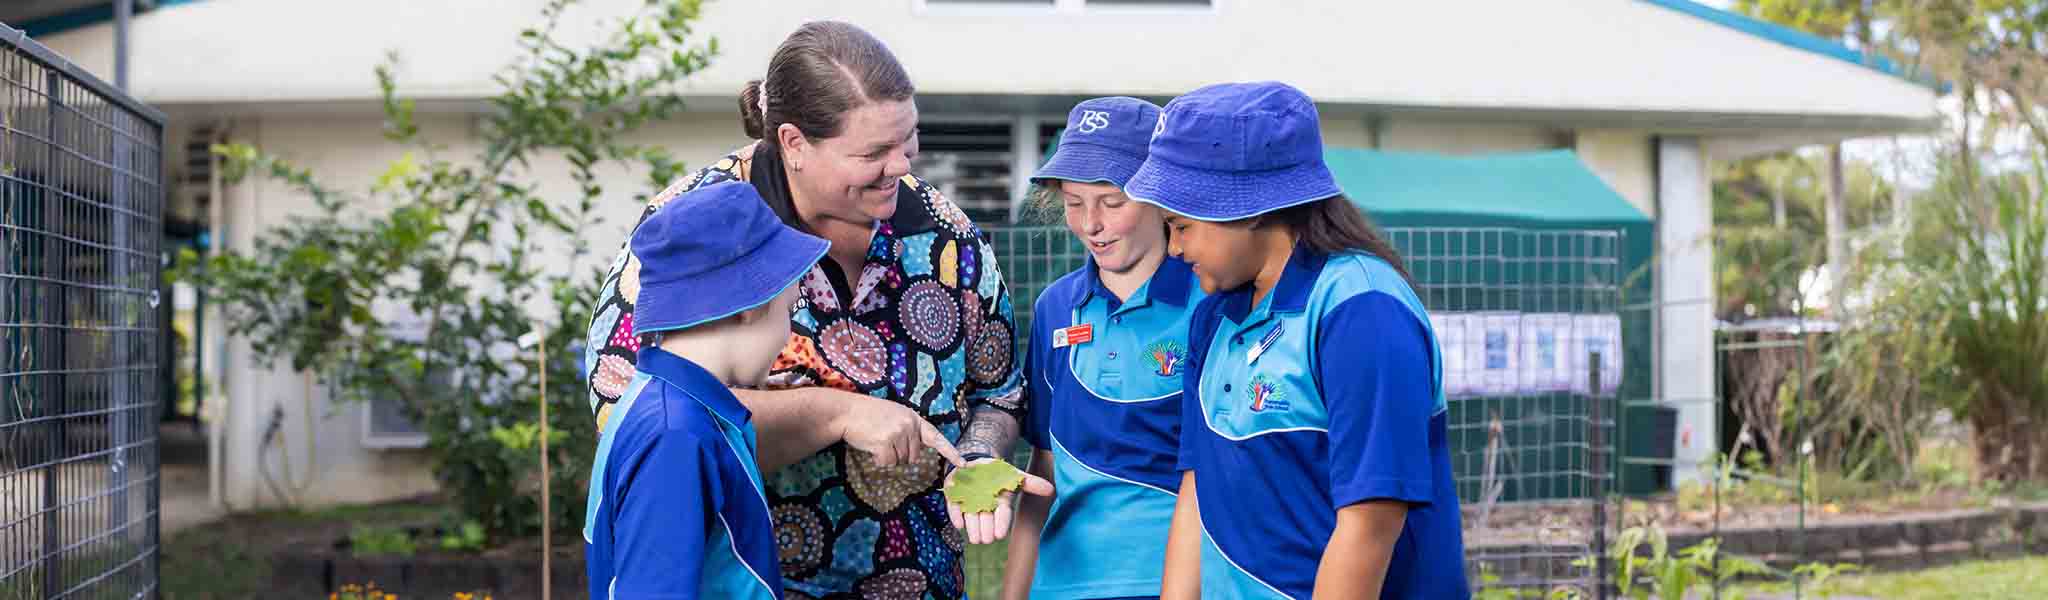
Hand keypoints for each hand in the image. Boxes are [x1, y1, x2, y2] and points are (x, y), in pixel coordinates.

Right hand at [833, 391, 963, 466]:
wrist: (847, 412)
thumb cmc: (868, 415)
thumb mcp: (895, 415)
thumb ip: (908, 429)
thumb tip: (914, 452)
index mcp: (914, 418)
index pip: (936, 437)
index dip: (950, 452)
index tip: (963, 464)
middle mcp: (909, 425)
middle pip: (913, 456)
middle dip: (900, 454)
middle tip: (884, 441)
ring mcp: (898, 433)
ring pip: (900, 461)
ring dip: (888, 457)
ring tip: (876, 440)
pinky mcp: (886, 443)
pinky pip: (888, 463)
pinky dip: (879, 460)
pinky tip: (871, 446)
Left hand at [943, 457, 1054, 544]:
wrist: (976, 462)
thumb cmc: (997, 473)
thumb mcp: (1015, 475)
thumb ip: (1031, 483)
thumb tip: (1051, 490)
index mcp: (999, 502)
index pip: (1002, 514)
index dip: (1001, 524)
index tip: (1000, 535)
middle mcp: (984, 506)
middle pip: (985, 520)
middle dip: (986, 530)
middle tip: (986, 540)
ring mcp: (968, 502)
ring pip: (971, 517)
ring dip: (973, 527)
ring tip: (975, 538)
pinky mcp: (954, 498)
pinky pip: (953, 507)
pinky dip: (955, 515)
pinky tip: (959, 523)